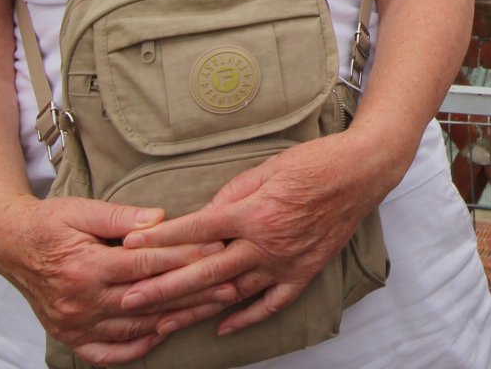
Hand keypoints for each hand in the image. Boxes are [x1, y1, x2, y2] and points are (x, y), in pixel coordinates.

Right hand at [0, 196, 238, 364]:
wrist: (10, 245)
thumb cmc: (50, 223)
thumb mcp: (82, 210)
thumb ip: (122, 217)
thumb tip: (161, 219)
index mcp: (85, 266)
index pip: (145, 264)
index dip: (183, 256)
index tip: (215, 247)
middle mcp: (81, 301)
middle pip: (148, 299)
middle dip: (192, 291)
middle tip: (229, 283)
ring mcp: (74, 324)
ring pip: (135, 328)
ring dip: (174, 319)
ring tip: (209, 308)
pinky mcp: (69, 336)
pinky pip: (107, 353)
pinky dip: (135, 349)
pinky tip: (160, 337)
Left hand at [118, 130, 394, 336]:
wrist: (362, 172)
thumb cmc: (315, 162)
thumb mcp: (267, 167)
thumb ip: (232, 193)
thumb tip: (204, 216)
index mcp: (254, 212)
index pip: (197, 230)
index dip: (160, 238)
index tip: (129, 246)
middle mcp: (267, 242)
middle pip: (206, 272)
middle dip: (163, 287)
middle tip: (129, 300)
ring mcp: (286, 262)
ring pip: (233, 294)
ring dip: (195, 310)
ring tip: (162, 324)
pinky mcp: (304, 271)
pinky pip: (272, 303)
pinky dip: (247, 318)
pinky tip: (223, 328)